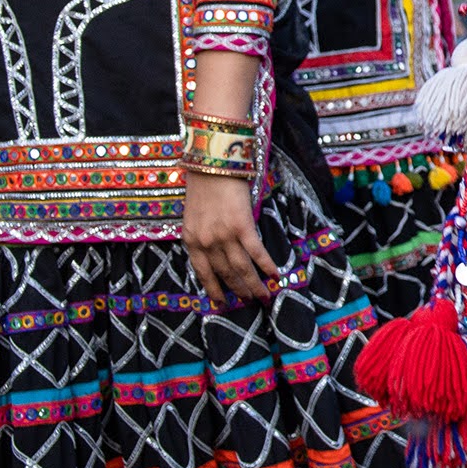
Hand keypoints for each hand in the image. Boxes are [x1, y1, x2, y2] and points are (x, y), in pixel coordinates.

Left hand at [183, 171, 279, 302]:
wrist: (212, 164)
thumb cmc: (204, 187)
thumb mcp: (194, 216)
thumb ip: (202, 235)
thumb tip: (217, 252)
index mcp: (191, 240)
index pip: (202, 273)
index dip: (213, 290)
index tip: (222, 303)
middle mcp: (206, 242)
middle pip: (225, 274)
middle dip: (239, 290)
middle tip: (250, 302)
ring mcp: (224, 235)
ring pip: (240, 268)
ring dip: (254, 284)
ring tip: (264, 296)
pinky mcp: (242, 225)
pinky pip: (256, 251)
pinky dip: (266, 265)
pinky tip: (275, 275)